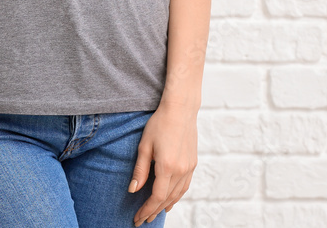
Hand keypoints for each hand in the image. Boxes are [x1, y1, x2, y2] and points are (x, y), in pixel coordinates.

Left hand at [129, 102, 198, 225]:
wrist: (181, 109)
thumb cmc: (160, 124)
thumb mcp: (144, 146)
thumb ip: (140, 170)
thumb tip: (133, 190)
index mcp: (167, 167)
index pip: (156, 197)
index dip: (146, 210)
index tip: (137, 218)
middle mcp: (181, 170)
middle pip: (167, 199)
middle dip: (154, 211)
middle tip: (143, 220)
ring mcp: (189, 167)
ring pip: (177, 195)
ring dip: (166, 206)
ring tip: (155, 214)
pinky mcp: (193, 163)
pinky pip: (185, 186)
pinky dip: (176, 197)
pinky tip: (170, 200)